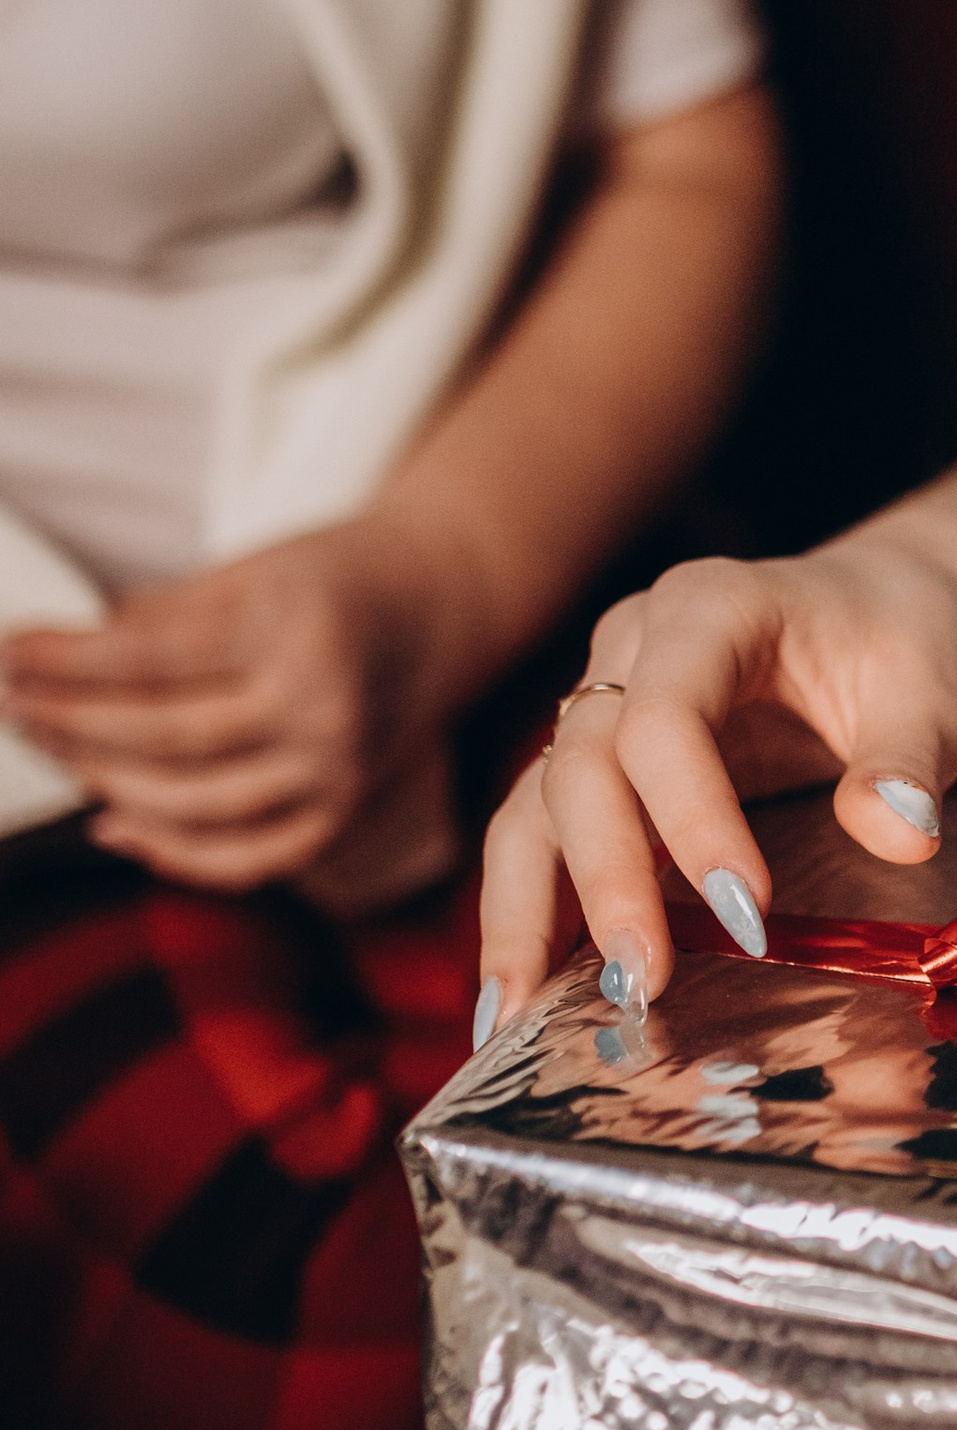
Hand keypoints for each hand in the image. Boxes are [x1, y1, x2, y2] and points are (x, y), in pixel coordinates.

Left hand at [0, 515, 481, 893]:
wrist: (441, 607)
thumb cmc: (335, 577)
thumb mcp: (251, 569)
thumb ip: (163, 619)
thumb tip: (58, 659)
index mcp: (297, 632)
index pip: (152, 661)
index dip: (66, 663)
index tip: (8, 653)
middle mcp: (322, 709)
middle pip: (163, 738)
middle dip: (70, 722)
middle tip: (11, 701)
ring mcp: (336, 771)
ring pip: (193, 803)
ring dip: (103, 779)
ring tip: (49, 745)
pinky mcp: (341, 814)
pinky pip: (246, 859)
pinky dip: (174, 854)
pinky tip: (113, 823)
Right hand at [477, 526, 956, 1029]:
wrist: (888, 605)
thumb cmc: (906, 643)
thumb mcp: (931, 691)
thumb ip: (909, 761)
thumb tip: (898, 835)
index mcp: (710, 608)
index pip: (667, 718)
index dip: (693, 819)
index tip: (748, 916)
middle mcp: (635, 647)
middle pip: (582, 763)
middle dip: (605, 879)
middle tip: (640, 983)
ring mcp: (607, 702)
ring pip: (536, 802)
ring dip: (525, 909)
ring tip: (516, 1014)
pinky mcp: (604, 760)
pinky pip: (546, 833)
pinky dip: (532, 910)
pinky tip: (521, 995)